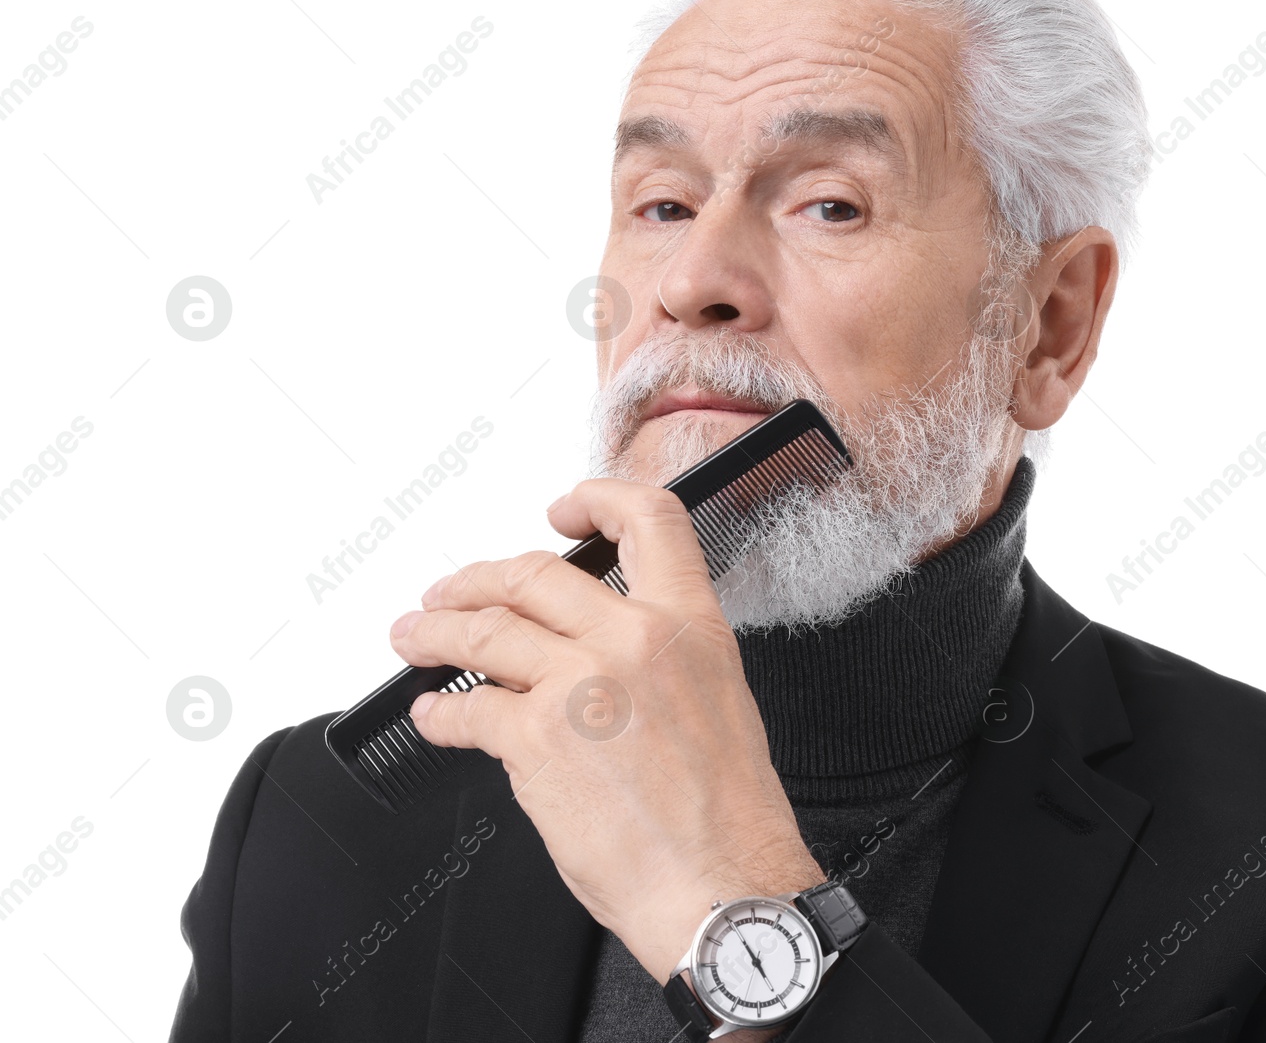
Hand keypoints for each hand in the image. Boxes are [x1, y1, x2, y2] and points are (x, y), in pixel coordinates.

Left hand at [389, 479, 825, 988]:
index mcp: (691, 626)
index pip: (648, 520)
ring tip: (414, 638)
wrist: (722, 889)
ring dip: (435, 633)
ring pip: (484, 631)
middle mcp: (636, 641)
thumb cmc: (727, 818)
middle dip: (475, 580)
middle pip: (533, 574)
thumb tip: (589, 654)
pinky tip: (434, 718)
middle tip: (450, 592)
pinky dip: (439, 714)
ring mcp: (582, 685)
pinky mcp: (537, 739)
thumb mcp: (716, 703)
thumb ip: (656, 660)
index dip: (596, 499)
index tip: (563, 511)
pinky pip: (467, 710)